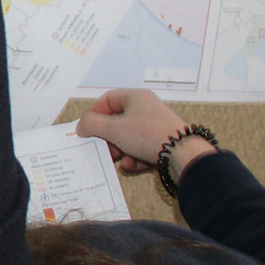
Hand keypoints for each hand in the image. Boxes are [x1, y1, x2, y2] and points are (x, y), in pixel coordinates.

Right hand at [76, 88, 216, 180]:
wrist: (183, 155)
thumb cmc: (146, 134)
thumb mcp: (114, 128)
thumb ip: (92, 125)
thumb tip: (81, 126)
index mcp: (136, 98)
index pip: (108, 99)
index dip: (95, 113)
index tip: (87, 128)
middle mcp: (147, 109)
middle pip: (118, 120)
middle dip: (107, 136)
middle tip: (101, 147)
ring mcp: (156, 126)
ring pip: (129, 136)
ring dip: (119, 149)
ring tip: (116, 160)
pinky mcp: (163, 143)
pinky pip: (142, 148)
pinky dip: (134, 157)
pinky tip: (132, 166)